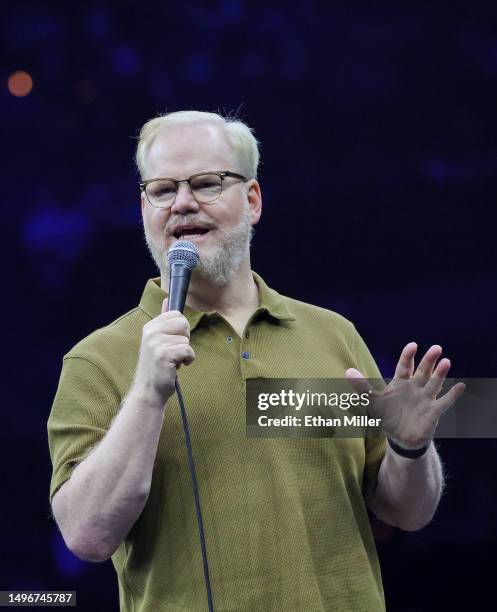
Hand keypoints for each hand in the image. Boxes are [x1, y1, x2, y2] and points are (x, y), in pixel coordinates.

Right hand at [133, 298, 194, 401]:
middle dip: (185, 338)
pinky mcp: (163, 355)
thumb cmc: (157, 366)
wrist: (149, 390)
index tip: (173, 341)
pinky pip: (188, 350)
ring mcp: (156, 344)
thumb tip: (168, 299)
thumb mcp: (157, 340)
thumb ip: (163, 320)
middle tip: (174, 351)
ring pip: (186, 339)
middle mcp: (151, 332)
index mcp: (150, 326)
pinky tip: (178, 366)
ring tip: (173, 361)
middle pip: (183, 323)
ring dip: (185, 352)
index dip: (181, 328)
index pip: (176, 314)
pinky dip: (188, 359)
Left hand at [346, 342, 464, 447]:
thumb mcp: (372, 403)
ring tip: (447, 362)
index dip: (408, 356)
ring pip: (434, 383)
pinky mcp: (432, 412)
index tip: (413, 346)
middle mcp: (415, 387)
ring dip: (440, 374)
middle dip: (429, 360)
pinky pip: (444, 403)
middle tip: (437, 348)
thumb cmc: (387, 416)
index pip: (404, 366)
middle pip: (423, 371)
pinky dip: (452, 395)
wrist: (399, 438)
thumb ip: (361, 387)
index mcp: (400, 383)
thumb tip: (347, 371)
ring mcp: (425, 399)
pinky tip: (461, 386)